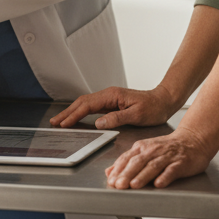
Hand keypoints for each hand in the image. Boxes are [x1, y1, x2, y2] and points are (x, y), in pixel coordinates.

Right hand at [49, 86, 178, 129]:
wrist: (163, 101)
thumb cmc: (153, 107)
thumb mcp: (137, 115)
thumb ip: (117, 118)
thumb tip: (98, 122)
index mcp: (112, 95)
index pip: (87, 105)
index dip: (74, 114)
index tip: (64, 123)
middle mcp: (108, 95)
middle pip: (82, 102)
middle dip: (67, 112)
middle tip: (55, 122)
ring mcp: (109, 99)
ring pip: (85, 104)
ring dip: (72, 112)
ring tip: (60, 120)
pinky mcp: (111, 104)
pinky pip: (92, 108)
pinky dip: (81, 112)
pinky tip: (76, 118)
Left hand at [105, 125, 211, 188]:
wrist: (193, 139)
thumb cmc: (167, 147)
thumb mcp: (144, 150)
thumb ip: (127, 161)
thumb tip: (110, 172)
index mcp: (142, 148)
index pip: (126, 158)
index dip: (118, 170)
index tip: (111, 181)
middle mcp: (153, 151)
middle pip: (137, 162)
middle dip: (127, 174)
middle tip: (119, 185)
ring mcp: (167, 156)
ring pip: (153, 166)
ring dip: (143, 176)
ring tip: (134, 185)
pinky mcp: (180, 163)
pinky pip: (172, 170)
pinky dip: (165, 176)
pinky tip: (159, 183)